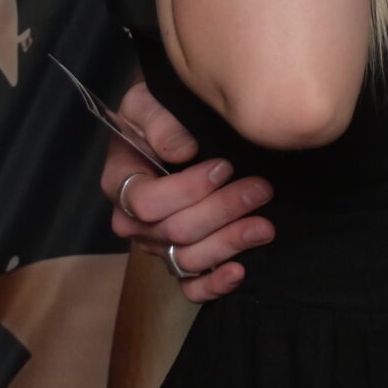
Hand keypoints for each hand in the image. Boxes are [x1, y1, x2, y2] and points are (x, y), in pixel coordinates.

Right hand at [102, 81, 274, 302]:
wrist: (182, 119)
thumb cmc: (164, 110)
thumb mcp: (149, 100)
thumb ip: (159, 120)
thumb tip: (179, 150)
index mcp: (122, 182)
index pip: (148, 202)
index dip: (188, 189)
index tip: (225, 166)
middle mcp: (135, 219)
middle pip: (173, 232)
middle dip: (222, 210)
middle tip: (262, 188)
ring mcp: (158, 242)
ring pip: (186, 260)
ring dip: (229, 243)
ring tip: (265, 225)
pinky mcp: (181, 258)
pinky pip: (189, 287)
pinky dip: (213, 285)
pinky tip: (239, 271)